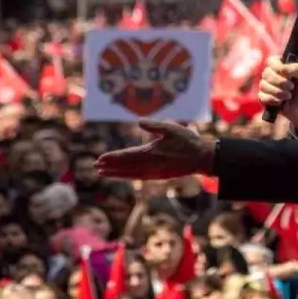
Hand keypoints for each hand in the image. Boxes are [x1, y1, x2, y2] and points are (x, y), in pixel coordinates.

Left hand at [96, 121, 215, 179]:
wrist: (202, 158)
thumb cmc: (188, 141)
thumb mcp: (172, 128)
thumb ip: (155, 125)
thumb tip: (139, 121)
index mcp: (152, 152)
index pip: (127, 155)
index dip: (112, 158)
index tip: (100, 159)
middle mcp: (151, 164)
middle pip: (126, 166)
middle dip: (110, 167)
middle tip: (96, 166)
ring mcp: (155, 172)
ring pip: (131, 174)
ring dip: (116, 174)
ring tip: (103, 173)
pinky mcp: (159, 176)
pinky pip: (139, 177)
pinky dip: (128, 176)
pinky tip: (122, 175)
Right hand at [258, 56, 297, 133]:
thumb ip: (296, 68)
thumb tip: (282, 70)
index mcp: (280, 64)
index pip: (271, 61)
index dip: (277, 68)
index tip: (288, 75)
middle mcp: (271, 73)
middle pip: (266, 73)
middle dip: (280, 82)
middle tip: (291, 87)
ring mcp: (266, 85)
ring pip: (263, 85)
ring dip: (278, 92)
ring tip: (289, 96)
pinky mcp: (263, 97)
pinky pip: (262, 96)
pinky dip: (273, 100)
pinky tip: (281, 102)